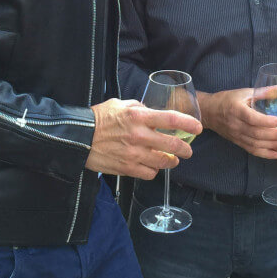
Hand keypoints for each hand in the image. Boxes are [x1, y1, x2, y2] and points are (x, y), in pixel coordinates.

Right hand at [86, 98, 201, 179]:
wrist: (78, 137)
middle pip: (172, 145)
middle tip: (188, 150)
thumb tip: (151, 111)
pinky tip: (152, 166)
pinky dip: (154, 170)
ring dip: (171, 162)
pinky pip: (149, 173)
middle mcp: (139, 135)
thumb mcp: (120, 104)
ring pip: (163, 162)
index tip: (198, 128)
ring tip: (172, 160)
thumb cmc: (99, 118)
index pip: (171, 120)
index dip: (188, 124)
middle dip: (185, 149)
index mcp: (139, 116)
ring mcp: (134, 154)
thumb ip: (139, 107)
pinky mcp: (127, 168)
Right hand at [199, 88, 276, 158]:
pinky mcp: (238, 142)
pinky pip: (252, 150)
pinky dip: (266, 154)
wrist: (208, 112)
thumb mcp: (244, 92)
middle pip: (256, 133)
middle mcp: (236, 125)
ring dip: (273, 145)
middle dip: (275, 135)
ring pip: (256, 144)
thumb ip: (264, 92)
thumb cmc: (227, 99)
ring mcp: (237, 136)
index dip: (266, 121)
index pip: (252, 118)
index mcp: (236, 110)